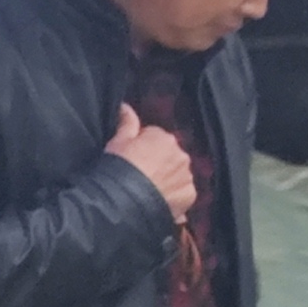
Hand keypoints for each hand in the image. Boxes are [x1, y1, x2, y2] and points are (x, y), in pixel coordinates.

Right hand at [106, 105, 195, 220]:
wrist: (124, 200)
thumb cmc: (118, 167)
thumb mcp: (117, 142)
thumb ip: (126, 122)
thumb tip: (126, 107)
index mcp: (164, 138)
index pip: (155, 137)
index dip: (141, 147)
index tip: (132, 158)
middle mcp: (181, 154)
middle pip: (170, 156)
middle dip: (158, 162)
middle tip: (140, 174)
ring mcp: (187, 175)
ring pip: (178, 174)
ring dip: (168, 178)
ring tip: (149, 189)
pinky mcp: (190, 194)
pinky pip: (182, 192)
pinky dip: (174, 195)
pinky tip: (159, 199)